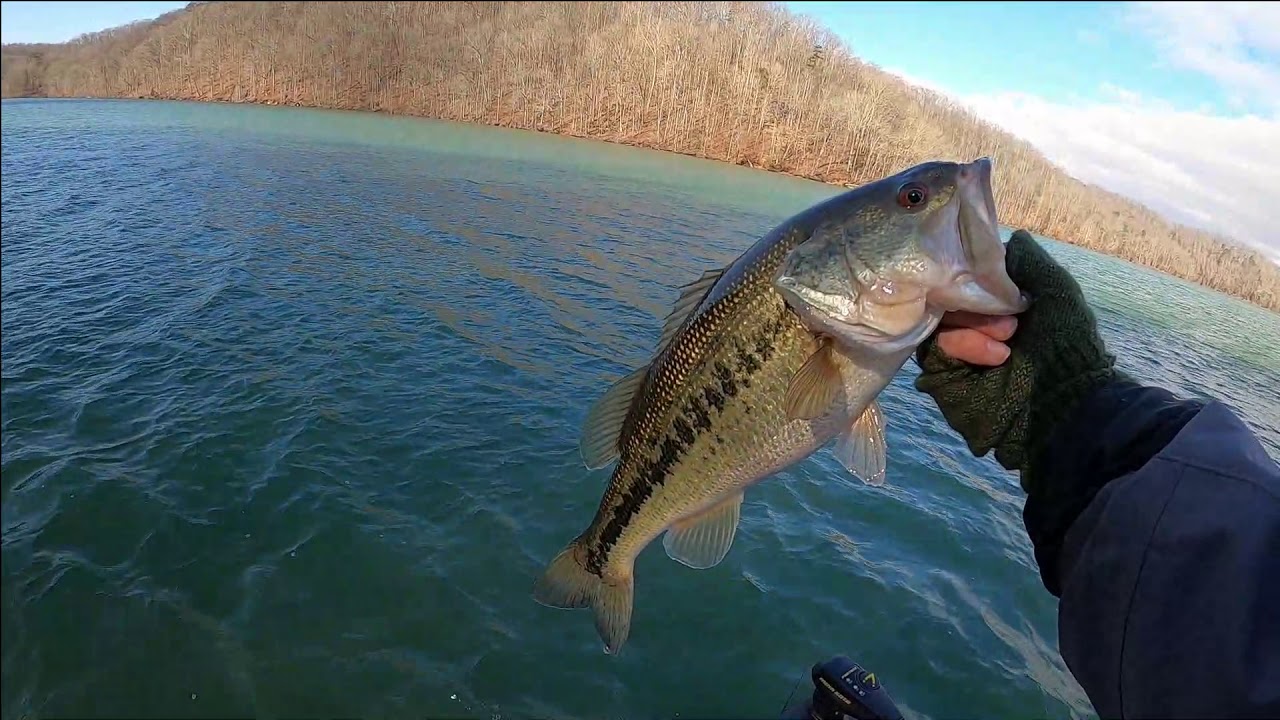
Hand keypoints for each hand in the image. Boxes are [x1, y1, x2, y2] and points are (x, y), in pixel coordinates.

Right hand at [914, 230, 1117, 483]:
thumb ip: (1027, 260)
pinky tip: (995, 357)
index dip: (972, 269)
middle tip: (1010, 317)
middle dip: (976, 300)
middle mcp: (972, 322)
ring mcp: (954, 350)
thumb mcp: (1056, 290)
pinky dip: (964, 346)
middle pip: (945, 293)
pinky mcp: (941, 374)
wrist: (1064, 402)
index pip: (965, 273)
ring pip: (936, 318)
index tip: (989, 274)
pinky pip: (933, 347)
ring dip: (974, 325)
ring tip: (1008, 340)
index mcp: (998, 302)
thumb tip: (1007, 237)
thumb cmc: (1067, 344)